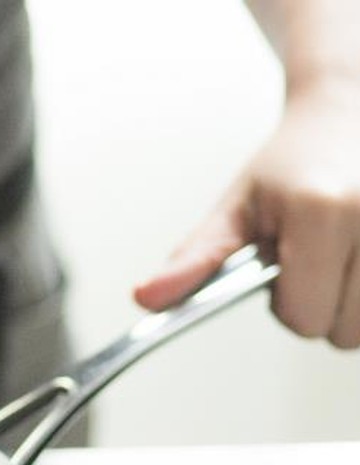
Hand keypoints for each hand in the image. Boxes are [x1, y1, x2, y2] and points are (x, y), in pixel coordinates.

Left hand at [134, 76, 359, 348]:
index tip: (282, 270)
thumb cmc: (293, 163)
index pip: (304, 318)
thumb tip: (147, 298)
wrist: (349, 111)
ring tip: (336, 256)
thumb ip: (194, 259)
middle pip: (343, 330)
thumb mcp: (235, 209)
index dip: (286, 306)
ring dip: (351, 303)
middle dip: (320, 306)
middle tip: (312, 261)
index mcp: (322, 212)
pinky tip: (358, 256)